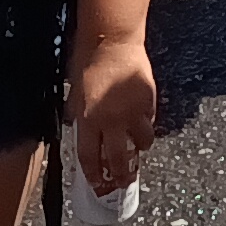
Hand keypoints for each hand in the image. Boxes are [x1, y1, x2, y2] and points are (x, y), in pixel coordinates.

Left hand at [66, 28, 156, 195]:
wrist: (112, 42)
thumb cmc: (87, 64)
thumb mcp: (75, 95)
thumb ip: (81, 118)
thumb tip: (85, 135)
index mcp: (88, 120)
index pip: (89, 157)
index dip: (94, 175)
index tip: (98, 184)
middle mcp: (111, 120)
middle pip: (117, 158)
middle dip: (121, 175)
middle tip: (123, 182)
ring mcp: (133, 111)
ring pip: (142, 141)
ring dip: (139, 148)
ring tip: (138, 148)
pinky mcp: (149, 100)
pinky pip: (150, 121)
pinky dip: (146, 125)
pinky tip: (142, 123)